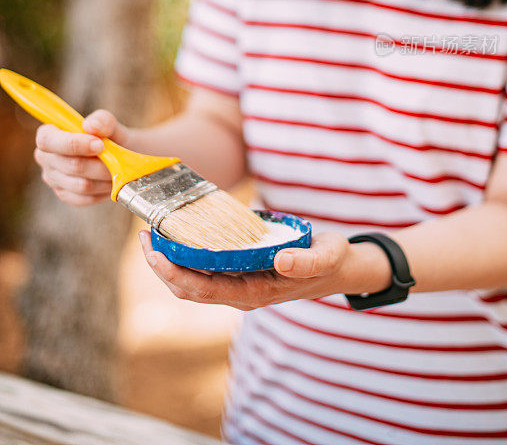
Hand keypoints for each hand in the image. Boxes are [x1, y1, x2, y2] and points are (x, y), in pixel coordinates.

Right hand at [34, 109, 129, 205]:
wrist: (121, 156)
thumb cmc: (110, 137)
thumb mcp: (110, 124)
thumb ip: (102, 120)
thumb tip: (90, 126)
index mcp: (49, 134)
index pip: (47, 140)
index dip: (72, 144)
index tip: (99, 145)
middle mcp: (46, 157)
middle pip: (70, 165)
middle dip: (100, 164)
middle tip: (118, 159)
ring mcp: (53, 179)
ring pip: (81, 185)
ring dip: (105, 178)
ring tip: (117, 170)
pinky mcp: (65, 195)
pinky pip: (85, 198)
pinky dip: (103, 191)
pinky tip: (110, 181)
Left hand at [138, 229, 366, 309]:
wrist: (339, 269)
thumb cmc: (331, 261)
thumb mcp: (327, 256)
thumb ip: (308, 261)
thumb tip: (282, 260)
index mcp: (257, 292)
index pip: (204, 289)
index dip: (174, 273)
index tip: (154, 251)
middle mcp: (242, 294)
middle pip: (190, 288)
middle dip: (162, 266)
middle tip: (144, 236)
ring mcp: (239, 286)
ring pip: (193, 282)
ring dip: (169, 262)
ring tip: (152, 235)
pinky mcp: (240, 274)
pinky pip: (204, 271)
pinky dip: (185, 256)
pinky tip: (178, 236)